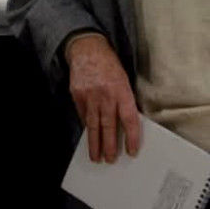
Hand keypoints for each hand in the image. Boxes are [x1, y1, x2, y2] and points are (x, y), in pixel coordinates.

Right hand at [66, 35, 140, 163]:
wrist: (88, 49)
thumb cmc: (109, 64)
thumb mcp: (124, 78)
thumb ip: (125, 99)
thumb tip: (129, 122)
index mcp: (122, 90)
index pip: (129, 119)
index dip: (132, 137)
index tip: (132, 151)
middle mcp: (106, 95)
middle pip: (109, 126)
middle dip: (110, 145)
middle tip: (111, 159)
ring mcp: (90, 96)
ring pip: (93, 125)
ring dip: (95, 143)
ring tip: (96, 156)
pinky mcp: (77, 96)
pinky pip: (83, 116)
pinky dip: (86, 127)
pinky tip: (88, 136)